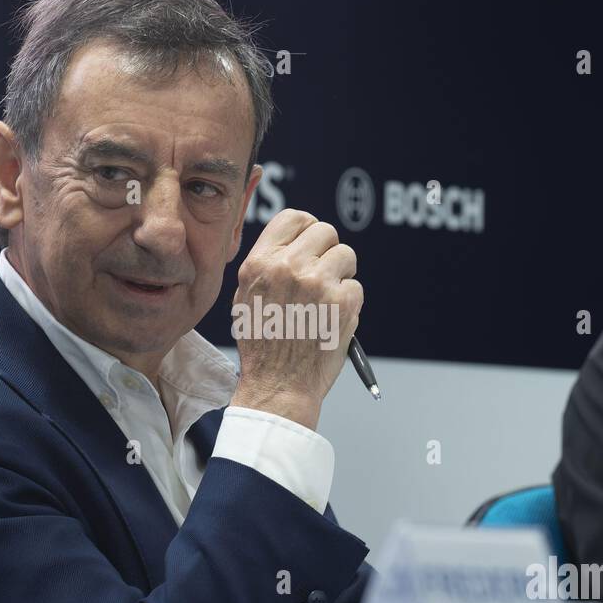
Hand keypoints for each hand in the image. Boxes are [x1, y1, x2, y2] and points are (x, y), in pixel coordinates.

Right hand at [229, 209, 362, 430]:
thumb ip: (268, 265)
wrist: (278, 385)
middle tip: (323, 276)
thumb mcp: (246, 297)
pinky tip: (331, 320)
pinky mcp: (342, 301)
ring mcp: (317, 282)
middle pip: (325, 231)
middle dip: (328, 251)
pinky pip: (356, 286)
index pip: (294, 217)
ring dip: (342, 275)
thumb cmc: (263, 346)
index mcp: (261, 262)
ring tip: (326, 301)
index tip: (312, 244)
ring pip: (346, 255)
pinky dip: (349, 303)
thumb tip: (295, 241)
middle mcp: (288, 266)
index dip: (308, 228)